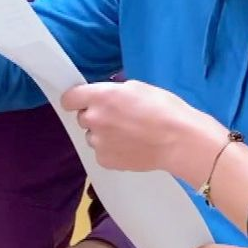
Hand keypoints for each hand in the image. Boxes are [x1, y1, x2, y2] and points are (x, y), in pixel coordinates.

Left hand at [63, 81, 228, 179]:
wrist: (179, 141)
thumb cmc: (164, 109)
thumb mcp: (138, 87)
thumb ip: (113, 92)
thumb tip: (104, 98)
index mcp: (100, 97)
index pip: (69, 99)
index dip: (77, 99)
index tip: (84, 101)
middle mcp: (94, 119)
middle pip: (83, 118)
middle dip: (96, 116)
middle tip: (119, 118)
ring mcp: (98, 143)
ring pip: (93, 136)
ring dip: (104, 135)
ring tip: (130, 135)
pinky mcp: (105, 161)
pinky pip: (102, 152)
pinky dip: (113, 150)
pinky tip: (131, 147)